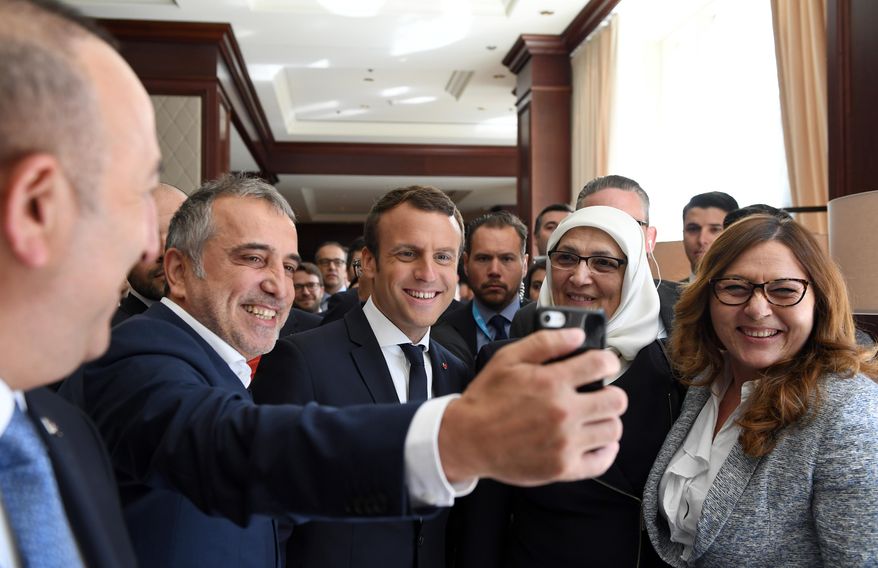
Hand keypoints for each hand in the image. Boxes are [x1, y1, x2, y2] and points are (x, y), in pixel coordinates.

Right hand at [438, 328, 625, 485]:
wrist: (467, 440)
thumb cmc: (486, 399)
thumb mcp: (508, 359)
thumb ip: (545, 342)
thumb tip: (576, 335)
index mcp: (551, 383)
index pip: (601, 365)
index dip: (609, 361)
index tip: (606, 364)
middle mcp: (562, 413)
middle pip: (616, 401)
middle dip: (610, 392)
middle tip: (599, 393)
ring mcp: (564, 443)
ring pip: (612, 430)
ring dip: (607, 420)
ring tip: (593, 416)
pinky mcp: (562, 468)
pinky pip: (602, 461)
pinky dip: (606, 450)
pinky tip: (596, 441)